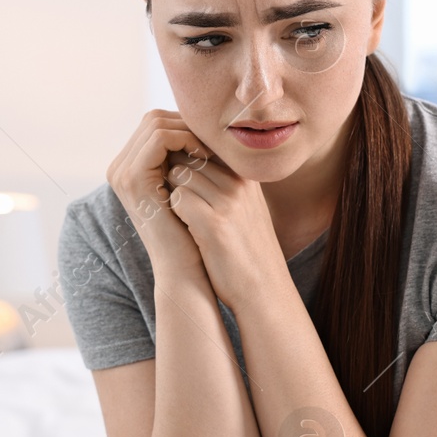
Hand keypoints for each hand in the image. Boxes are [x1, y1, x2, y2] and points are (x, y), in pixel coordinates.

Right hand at [106, 110, 213, 279]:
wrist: (183, 267)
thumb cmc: (191, 230)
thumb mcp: (186, 186)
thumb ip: (185, 157)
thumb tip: (204, 125)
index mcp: (128, 168)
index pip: (155, 124)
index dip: (185, 124)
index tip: (212, 139)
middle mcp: (119, 168)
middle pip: (153, 118)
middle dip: (186, 123)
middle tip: (213, 140)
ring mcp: (122, 173)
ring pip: (155, 122)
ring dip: (188, 130)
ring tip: (210, 148)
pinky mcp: (132, 178)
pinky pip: (159, 138)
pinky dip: (185, 139)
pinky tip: (204, 155)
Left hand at [162, 152, 286, 311]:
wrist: (263, 290)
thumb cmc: (247, 250)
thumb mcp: (244, 208)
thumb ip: (224, 183)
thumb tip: (190, 161)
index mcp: (246, 177)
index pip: (204, 146)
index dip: (185, 161)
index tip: (184, 185)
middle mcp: (240, 184)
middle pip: (188, 156)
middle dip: (174, 174)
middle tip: (177, 201)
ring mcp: (228, 202)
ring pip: (179, 174)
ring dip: (173, 192)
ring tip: (184, 216)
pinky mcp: (214, 224)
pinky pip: (178, 198)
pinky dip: (174, 210)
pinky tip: (185, 228)